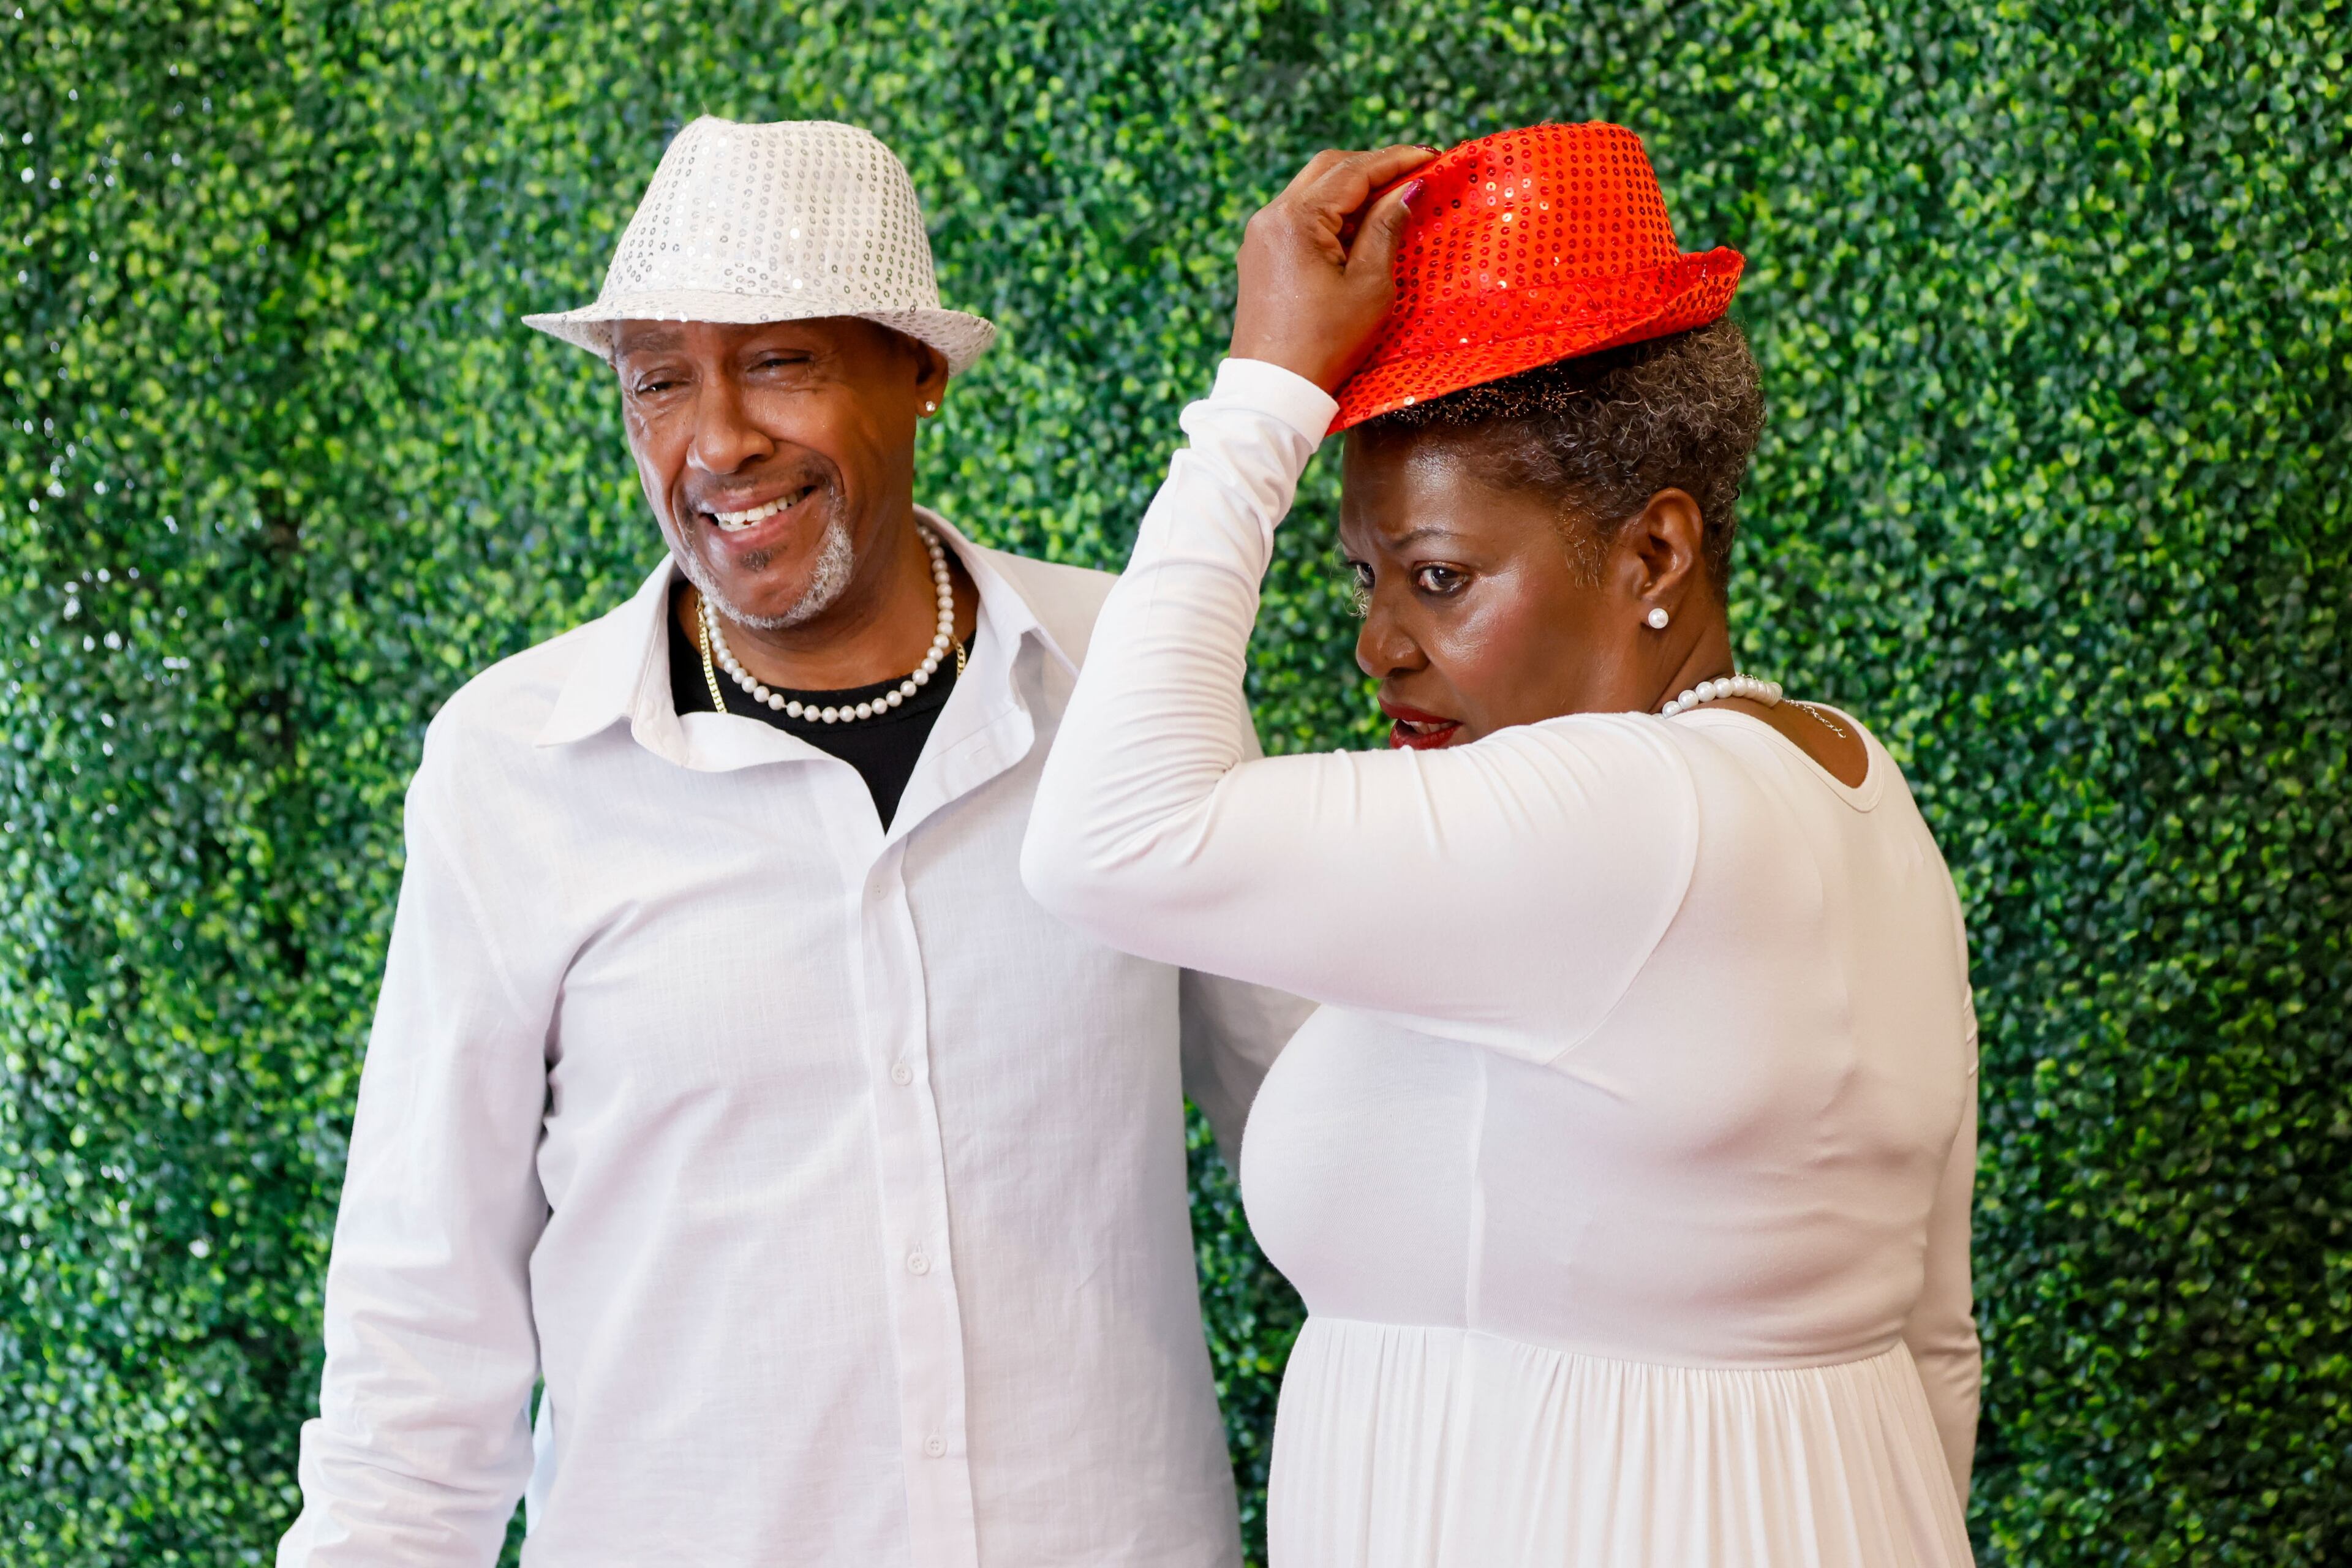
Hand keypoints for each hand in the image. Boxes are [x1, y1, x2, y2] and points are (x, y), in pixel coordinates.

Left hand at [1229, 145, 1435, 393]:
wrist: (1273, 390)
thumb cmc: (1325, 344)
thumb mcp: (1369, 286)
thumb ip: (1387, 229)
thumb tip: (1408, 190)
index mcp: (1296, 219)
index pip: (1354, 172)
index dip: (1397, 160)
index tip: (1432, 156)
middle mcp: (1271, 216)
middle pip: (1329, 169)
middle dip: (1373, 166)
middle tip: (1414, 172)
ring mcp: (1260, 234)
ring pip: (1312, 189)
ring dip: (1352, 189)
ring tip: (1393, 198)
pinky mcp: (1259, 254)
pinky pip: (1299, 215)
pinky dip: (1332, 212)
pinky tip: (1359, 226)